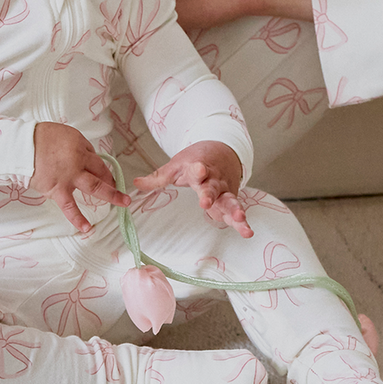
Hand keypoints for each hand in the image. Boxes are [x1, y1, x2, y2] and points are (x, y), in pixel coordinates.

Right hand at [29, 122, 129, 232]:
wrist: (21, 147)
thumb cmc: (42, 138)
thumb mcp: (66, 135)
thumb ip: (79, 148)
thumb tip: (89, 160)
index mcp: (80, 148)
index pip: (98, 162)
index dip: (106, 171)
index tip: (111, 179)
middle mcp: (78, 163)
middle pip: (102, 174)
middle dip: (115, 183)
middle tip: (126, 194)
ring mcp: (68, 178)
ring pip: (94, 188)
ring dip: (111, 196)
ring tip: (123, 204)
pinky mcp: (56, 191)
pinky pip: (69, 207)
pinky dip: (78, 218)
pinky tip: (87, 228)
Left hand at [133, 140, 252, 237]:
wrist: (223, 151)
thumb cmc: (195, 160)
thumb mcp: (176, 166)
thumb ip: (158, 178)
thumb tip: (135, 184)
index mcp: (197, 169)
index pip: (197, 169)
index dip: (197, 170)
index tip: (198, 169)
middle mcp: (213, 180)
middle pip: (212, 188)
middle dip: (209, 195)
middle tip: (206, 202)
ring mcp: (224, 191)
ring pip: (229, 200)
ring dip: (234, 210)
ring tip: (239, 219)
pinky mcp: (231, 201)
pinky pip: (237, 212)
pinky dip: (242, 222)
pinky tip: (247, 232)